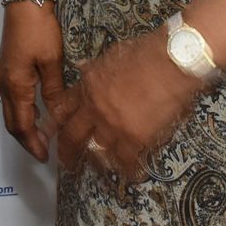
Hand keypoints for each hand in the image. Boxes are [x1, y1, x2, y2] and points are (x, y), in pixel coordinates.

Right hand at [0, 1, 68, 161]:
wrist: (25, 0)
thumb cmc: (39, 29)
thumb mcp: (51, 61)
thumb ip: (53, 91)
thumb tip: (57, 117)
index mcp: (15, 86)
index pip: (22, 125)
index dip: (33, 143)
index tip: (45, 157)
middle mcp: (5, 84)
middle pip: (12, 122)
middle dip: (26, 140)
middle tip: (42, 152)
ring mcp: (3, 75)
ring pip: (10, 111)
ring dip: (24, 126)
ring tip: (42, 136)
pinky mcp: (7, 67)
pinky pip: (12, 99)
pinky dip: (23, 112)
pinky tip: (37, 111)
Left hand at [54, 28, 202, 182]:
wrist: (173, 59)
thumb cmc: (148, 51)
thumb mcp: (112, 54)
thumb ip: (95, 68)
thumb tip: (83, 68)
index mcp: (89, 86)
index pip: (62, 109)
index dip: (55, 125)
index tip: (53, 133)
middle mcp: (95, 108)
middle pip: (72, 137)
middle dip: (67, 153)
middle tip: (67, 163)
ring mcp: (113, 125)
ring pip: (96, 152)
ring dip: (97, 163)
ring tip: (99, 170)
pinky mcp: (135, 138)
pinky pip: (126, 161)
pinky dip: (128, 169)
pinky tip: (130, 174)